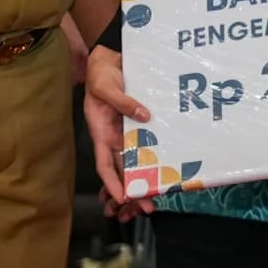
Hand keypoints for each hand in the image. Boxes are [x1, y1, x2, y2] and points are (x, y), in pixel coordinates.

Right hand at [82, 45, 153, 216]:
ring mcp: (127, 133)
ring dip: (146, 180)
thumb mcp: (107, 86)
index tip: (122, 198)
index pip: (103, 164)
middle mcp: (114, 137)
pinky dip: (154, 160)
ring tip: (160, 197)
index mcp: (101, 132)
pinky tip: (167, 171)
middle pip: (122, 169)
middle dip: (133, 190)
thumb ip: (123, 102)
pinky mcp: (140, 126)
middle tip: (149, 206)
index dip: (112, 182)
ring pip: (136, 162)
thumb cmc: (102, 74)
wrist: (111, 60)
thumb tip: (144, 116)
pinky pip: (147, 146)